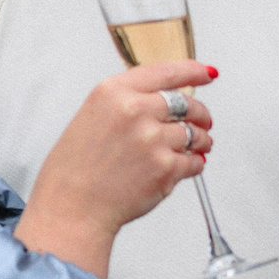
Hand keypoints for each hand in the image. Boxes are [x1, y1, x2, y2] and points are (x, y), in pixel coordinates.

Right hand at [14, 60, 214, 277]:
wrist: (72, 207)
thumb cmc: (75, 168)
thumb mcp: (93, 115)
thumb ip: (127, 102)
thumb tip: (164, 100)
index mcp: (114, 92)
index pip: (166, 72)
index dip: (193, 71)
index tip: (206, 73)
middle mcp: (135, 111)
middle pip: (187, 103)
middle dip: (201, 114)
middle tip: (203, 121)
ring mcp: (153, 139)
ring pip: (195, 133)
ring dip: (201, 141)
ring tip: (198, 146)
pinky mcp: (165, 168)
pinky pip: (194, 162)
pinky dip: (194, 164)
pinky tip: (186, 166)